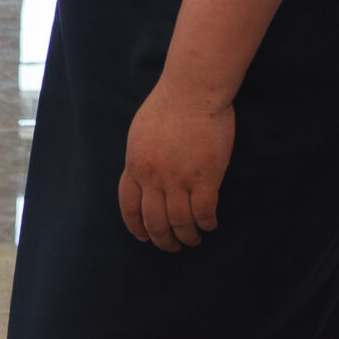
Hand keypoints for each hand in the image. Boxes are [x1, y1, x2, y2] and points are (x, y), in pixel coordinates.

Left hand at [119, 83, 231, 250]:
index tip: (144, 237)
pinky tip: (210, 224)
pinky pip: (204, 212)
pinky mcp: (205, 178)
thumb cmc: (167, 107)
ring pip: (180, 222)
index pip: (129, 205)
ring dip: (187, 236)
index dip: (136, 225)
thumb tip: (144, 180)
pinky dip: (207, 223)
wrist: (191, 92)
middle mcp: (153, 177)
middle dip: (163, 239)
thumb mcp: (140, 135)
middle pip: (154, 221)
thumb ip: (141, 160)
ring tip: (193, 239)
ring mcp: (179, 179)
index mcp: (134, 165)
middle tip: (172, 246)